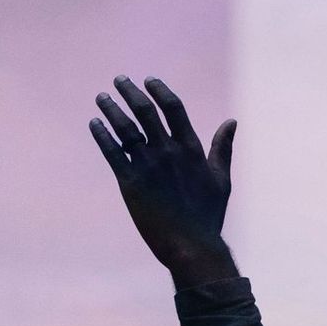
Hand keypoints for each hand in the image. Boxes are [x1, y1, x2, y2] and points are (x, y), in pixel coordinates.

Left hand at [89, 76, 239, 288]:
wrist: (190, 245)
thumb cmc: (208, 213)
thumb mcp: (221, 178)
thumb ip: (223, 147)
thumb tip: (232, 121)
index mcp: (191, 149)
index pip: (173, 108)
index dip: (159, 90)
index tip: (148, 80)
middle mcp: (168, 152)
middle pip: (145, 111)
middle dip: (130, 92)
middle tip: (119, 80)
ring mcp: (147, 166)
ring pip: (125, 128)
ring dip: (111, 109)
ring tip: (101, 97)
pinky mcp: (129, 182)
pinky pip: (112, 152)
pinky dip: (102, 135)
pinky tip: (94, 123)